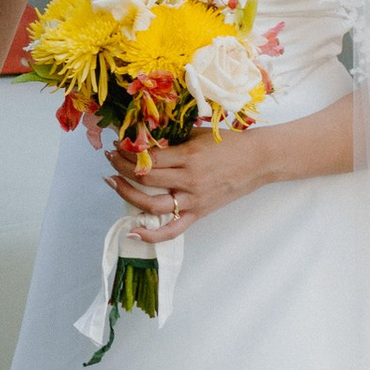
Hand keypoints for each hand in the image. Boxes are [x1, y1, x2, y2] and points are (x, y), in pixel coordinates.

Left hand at [109, 126, 265, 232]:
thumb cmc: (230, 143)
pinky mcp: (199, 213)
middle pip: (144, 178)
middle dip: (121, 166)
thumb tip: (143, 140)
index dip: (128, 151)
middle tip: (111, 157)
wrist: (258, 161)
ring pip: (151, 205)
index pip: (148, 157)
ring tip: (112, 182)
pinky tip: (133, 231)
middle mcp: (189, 180)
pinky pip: (172, 230)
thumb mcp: (198, 135)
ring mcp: (193, 200)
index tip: (117, 144)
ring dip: (126, 194)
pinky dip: (151, 235)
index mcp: (189, 156)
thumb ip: (172, 140)